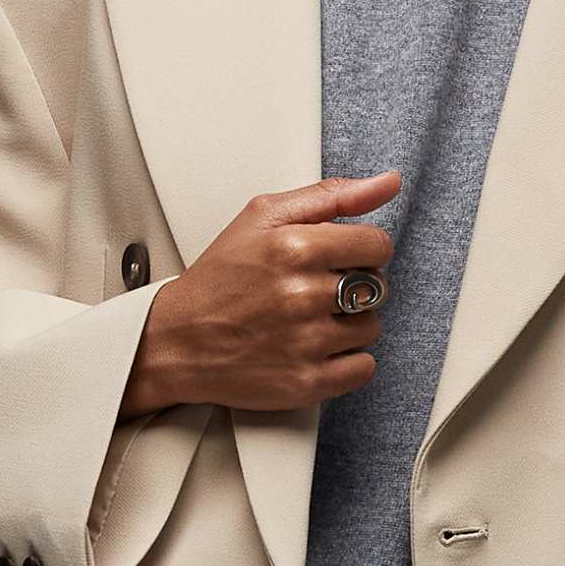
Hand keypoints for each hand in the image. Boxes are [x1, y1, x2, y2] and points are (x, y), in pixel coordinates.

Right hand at [117, 172, 399, 417]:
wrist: (175, 341)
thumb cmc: (218, 278)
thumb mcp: (262, 217)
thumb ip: (331, 196)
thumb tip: (388, 183)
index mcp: (294, 248)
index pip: (377, 245)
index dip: (361, 250)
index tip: (340, 258)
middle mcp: (302, 296)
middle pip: (377, 287)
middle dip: (352, 286)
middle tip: (315, 289)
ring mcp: (305, 343)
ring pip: (371, 328)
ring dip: (349, 324)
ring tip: (309, 320)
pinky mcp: (306, 383)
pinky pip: (363, 368)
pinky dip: (347, 361)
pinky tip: (316, 348)